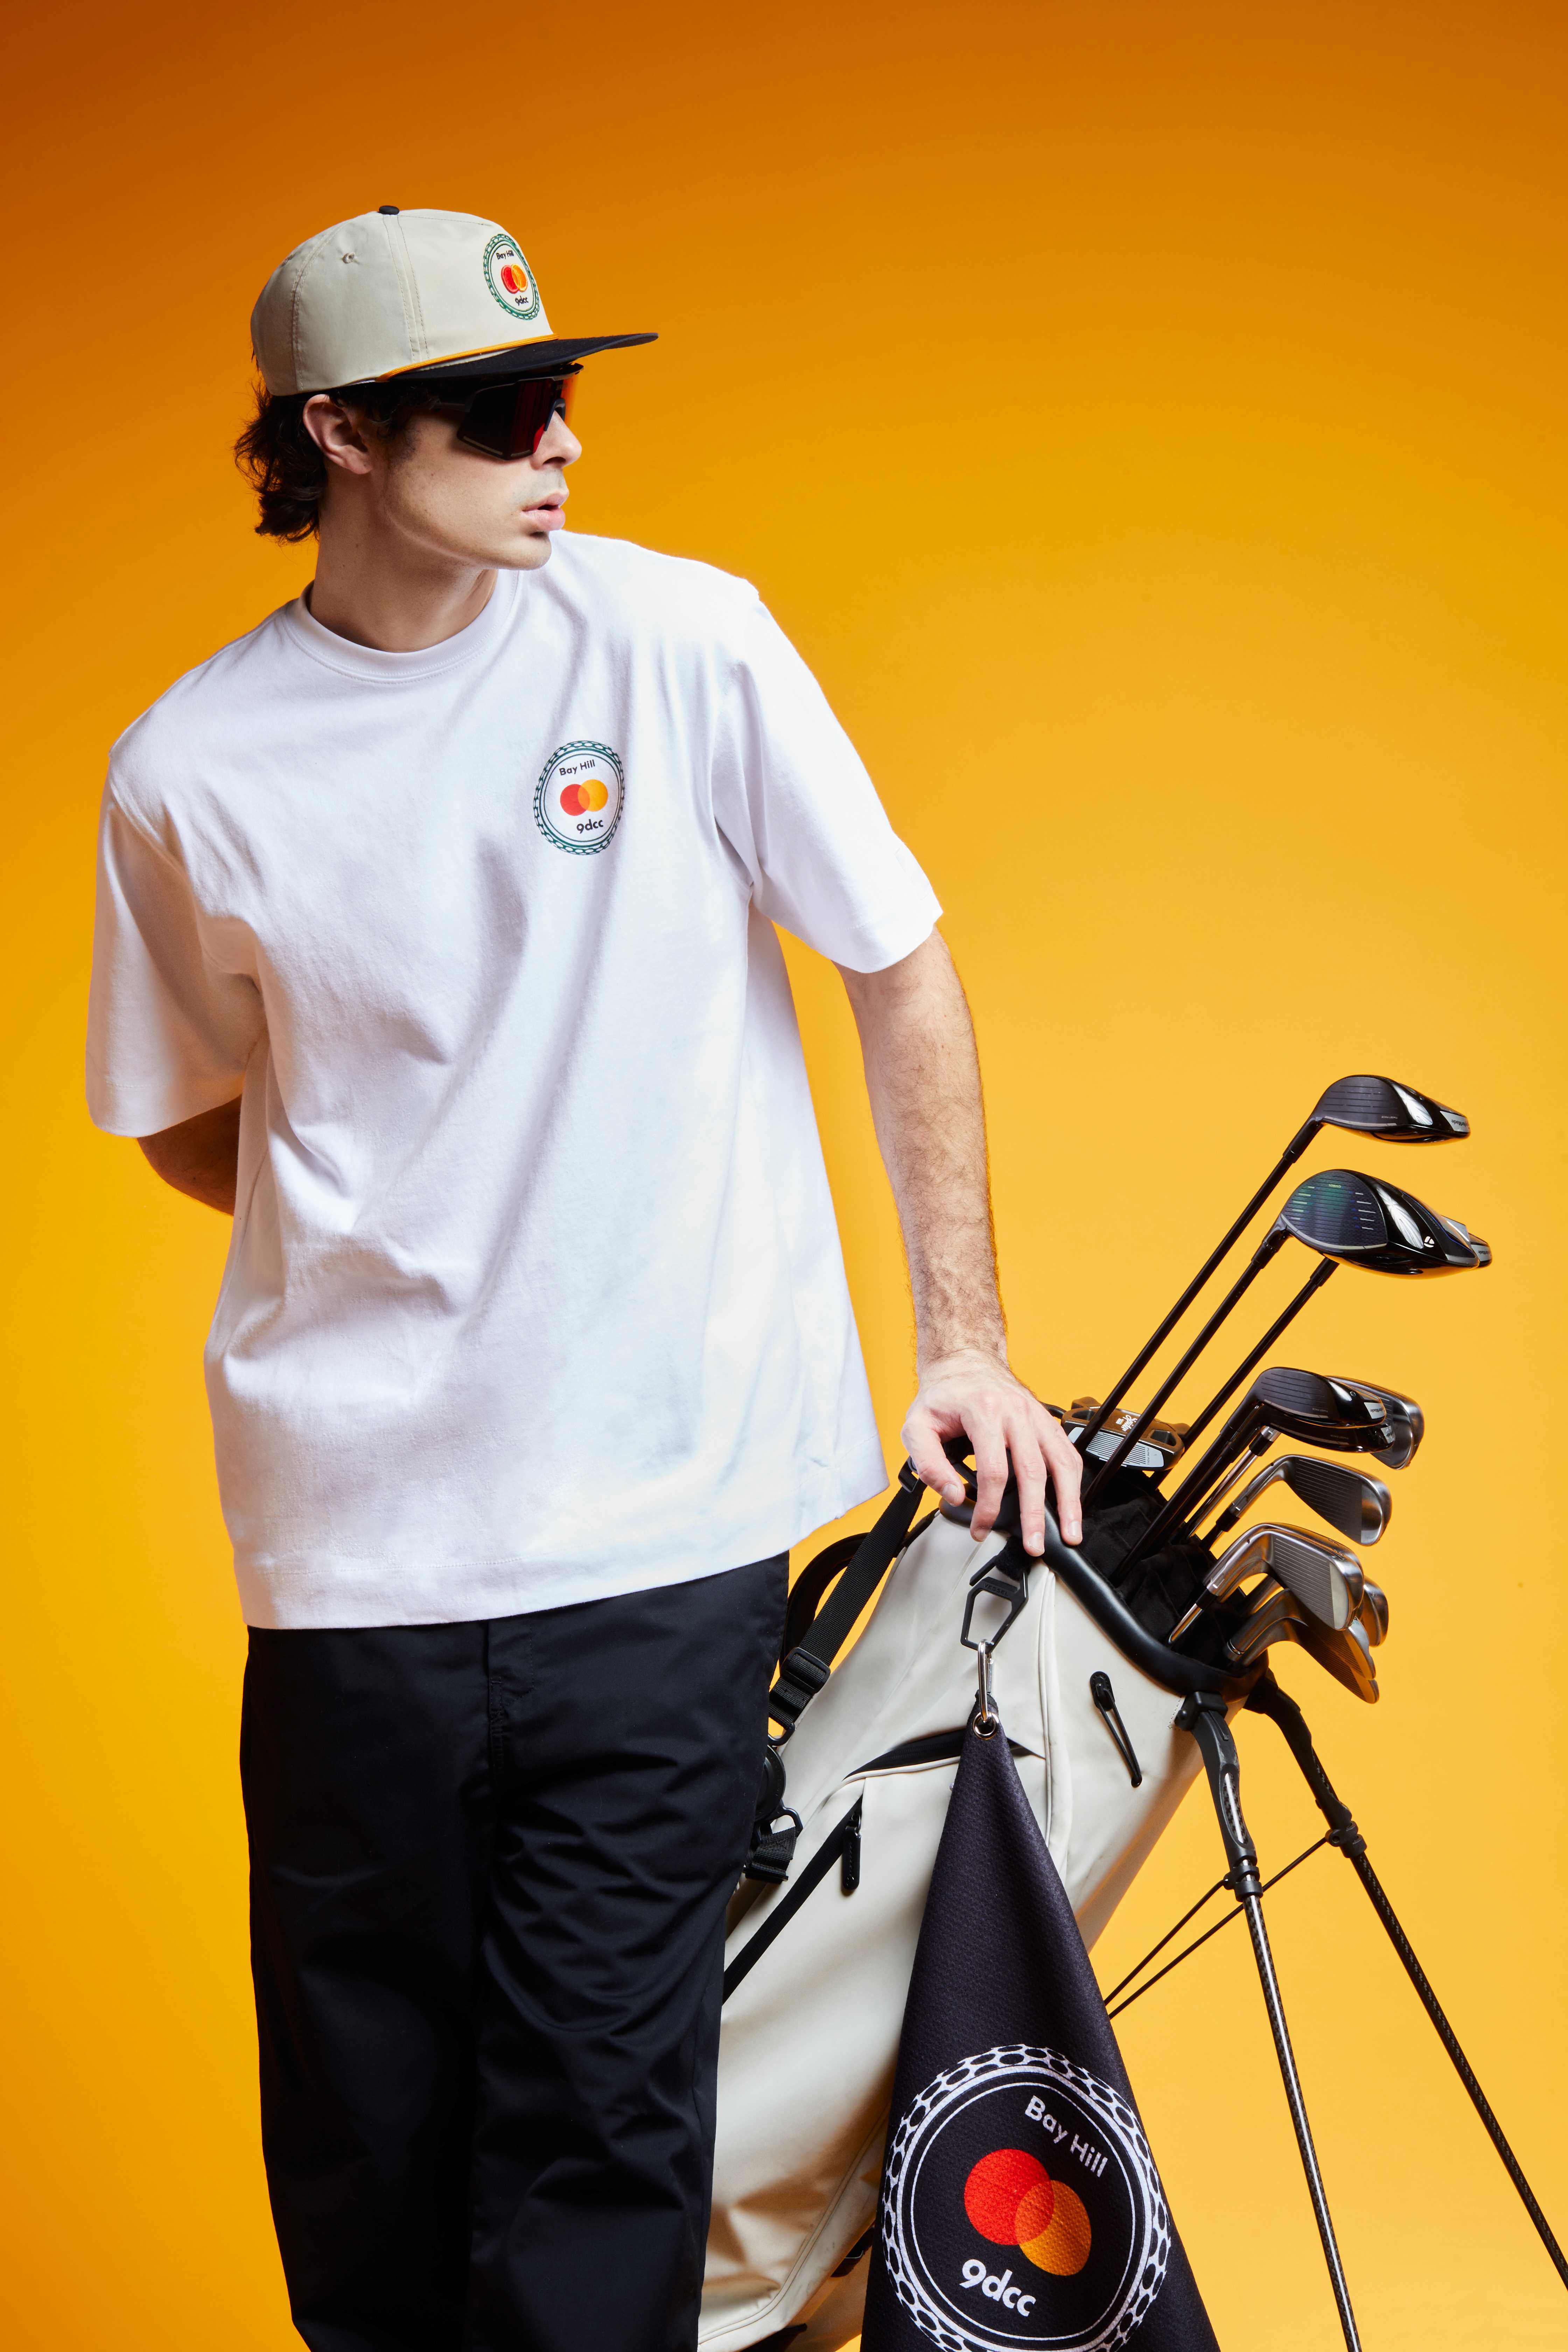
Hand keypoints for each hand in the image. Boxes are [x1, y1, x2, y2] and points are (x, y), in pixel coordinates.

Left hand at [902, 1348, 1083, 1553]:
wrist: (964, 1361)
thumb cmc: (943, 1395)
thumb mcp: (917, 1425)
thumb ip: (928, 1463)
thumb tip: (953, 1494)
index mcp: (983, 1411)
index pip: (993, 1471)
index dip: (988, 1507)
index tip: (980, 1528)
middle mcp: (1015, 1412)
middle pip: (1033, 1471)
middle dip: (1035, 1514)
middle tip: (1033, 1544)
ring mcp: (1035, 1415)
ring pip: (1061, 1461)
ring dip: (1069, 1501)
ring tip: (1070, 1532)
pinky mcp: (1046, 1420)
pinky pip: (1066, 1451)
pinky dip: (1073, 1480)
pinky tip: (1073, 1502)